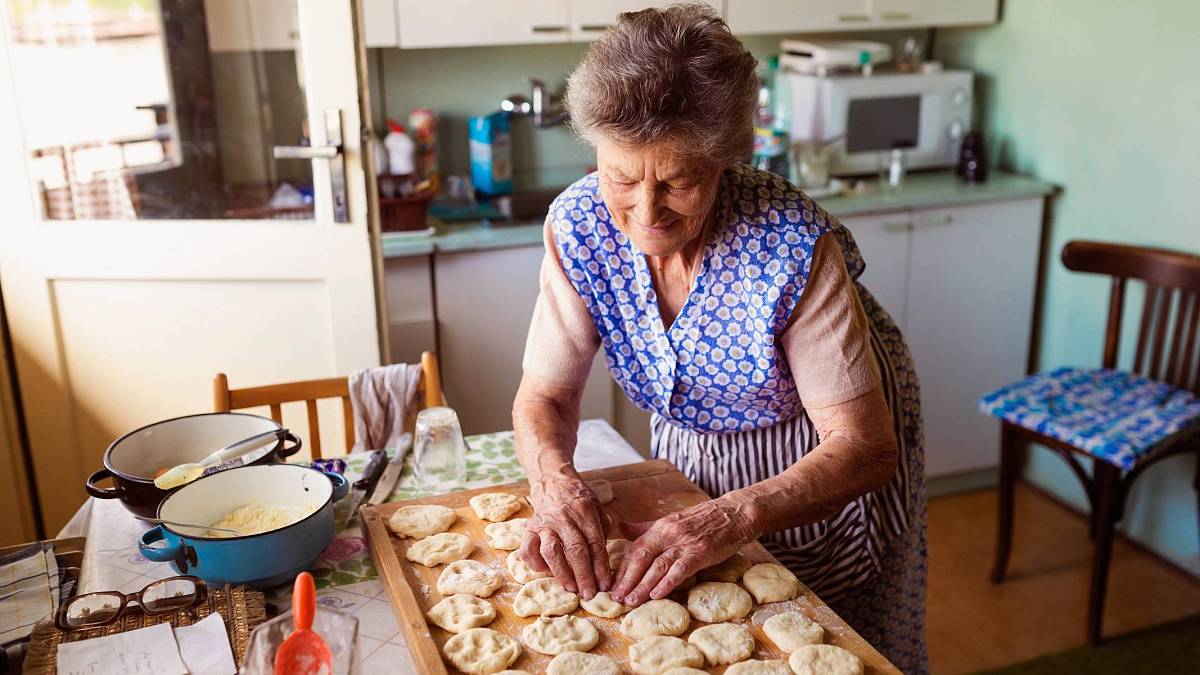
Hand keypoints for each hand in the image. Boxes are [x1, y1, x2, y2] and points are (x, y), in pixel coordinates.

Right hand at [521, 477, 610, 598]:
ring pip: (551, 551)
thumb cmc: (578, 500)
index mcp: (584, 512)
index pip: (595, 543)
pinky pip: (528, 550)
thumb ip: (601, 532)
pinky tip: (546, 571)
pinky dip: (535, 564)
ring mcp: (544, 523)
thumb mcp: (597, 508)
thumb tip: (603, 563)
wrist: (553, 482)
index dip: (600, 566)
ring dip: (562, 573)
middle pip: (575, 550)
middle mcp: (563, 518)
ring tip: (571, 588)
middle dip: (584, 575)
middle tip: (589, 593)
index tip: (605, 584)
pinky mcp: (529, 529)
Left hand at [610, 498, 755, 606]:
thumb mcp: (671, 520)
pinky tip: (657, 594)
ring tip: (631, 601)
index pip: (634, 549)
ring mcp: (684, 543)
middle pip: (641, 558)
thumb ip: (644, 528)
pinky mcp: (701, 552)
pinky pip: (681, 569)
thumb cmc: (703, 520)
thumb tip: (620, 527)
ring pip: (658, 566)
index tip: (611, 585)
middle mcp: (668, 534)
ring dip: (642, 585)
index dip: (621, 568)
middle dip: (626, 580)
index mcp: (659, 528)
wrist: (733, 514)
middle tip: (616, 598)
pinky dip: (668, 582)